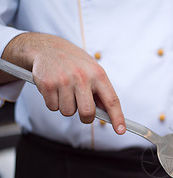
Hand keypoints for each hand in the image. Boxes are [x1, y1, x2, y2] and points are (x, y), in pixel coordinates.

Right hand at [1, 33, 125, 133]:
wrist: (46, 47)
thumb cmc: (73, 62)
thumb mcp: (92, 70)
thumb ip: (101, 90)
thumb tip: (108, 112)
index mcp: (98, 74)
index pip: (111, 100)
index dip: (117, 117)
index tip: (121, 130)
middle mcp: (82, 77)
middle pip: (87, 112)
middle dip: (85, 117)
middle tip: (81, 108)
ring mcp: (64, 81)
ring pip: (68, 112)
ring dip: (66, 106)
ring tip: (65, 91)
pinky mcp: (47, 84)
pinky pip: (52, 107)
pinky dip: (53, 102)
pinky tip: (54, 88)